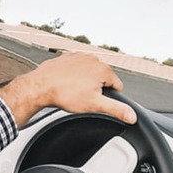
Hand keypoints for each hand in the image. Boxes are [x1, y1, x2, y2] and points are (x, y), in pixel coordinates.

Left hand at [0, 52, 136, 127]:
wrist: (40, 86)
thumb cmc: (65, 94)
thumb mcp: (94, 106)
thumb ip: (116, 109)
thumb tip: (132, 115)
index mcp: (103, 70)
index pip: (117, 86)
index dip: (108, 97)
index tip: (96, 101)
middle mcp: (93, 60)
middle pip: (102, 79)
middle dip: (95, 89)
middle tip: (82, 97)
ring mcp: (79, 56)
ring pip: (89, 73)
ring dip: (84, 81)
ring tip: (72, 91)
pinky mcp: (67, 57)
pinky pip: (76, 68)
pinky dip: (73, 75)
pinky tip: (66, 84)